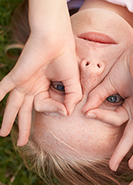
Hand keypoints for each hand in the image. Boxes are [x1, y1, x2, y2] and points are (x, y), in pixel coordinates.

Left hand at [0, 31, 80, 145]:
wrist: (56, 40)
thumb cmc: (65, 58)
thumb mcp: (73, 83)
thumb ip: (72, 98)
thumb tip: (68, 114)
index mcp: (44, 87)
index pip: (46, 105)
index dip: (56, 109)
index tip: (64, 108)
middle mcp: (32, 87)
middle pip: (25, 111)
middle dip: (23, 127)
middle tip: (21, 143)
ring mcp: (23, 82)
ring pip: (13, 106)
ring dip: (7, 120)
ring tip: (2, 134)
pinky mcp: (16, 77)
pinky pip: (3, 89)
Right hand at [82, 41, 132, 170]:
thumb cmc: (128, 65)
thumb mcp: (108, 85)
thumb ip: (98, 98)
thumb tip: (84, 111)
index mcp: (131, 106)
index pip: (115, 120)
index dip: (101, 117)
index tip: (88, 112)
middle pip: (132, 136)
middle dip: (123, 152)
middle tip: (114, 167)